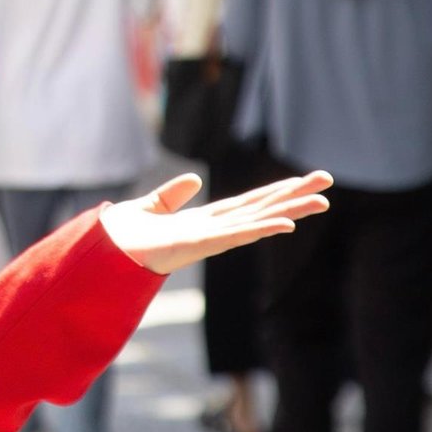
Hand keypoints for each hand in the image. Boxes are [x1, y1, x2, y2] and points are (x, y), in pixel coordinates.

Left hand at [100, 170, 329, 275]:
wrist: (103, 251)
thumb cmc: (124, 236)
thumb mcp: (152, 206)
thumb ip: (171, 195)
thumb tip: (192, 180)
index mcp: (205, 220)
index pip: (248, 202)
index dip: (275, 192)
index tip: (303, 181)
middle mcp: (214, 229)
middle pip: (261, 208)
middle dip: (294, 197)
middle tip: (328, 184)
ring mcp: (210, 238)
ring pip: (258, 221)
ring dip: (290, 212)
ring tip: (322, 202)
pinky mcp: (198, 244)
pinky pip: (236, 234)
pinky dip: (261, 228)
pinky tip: (286, 224)